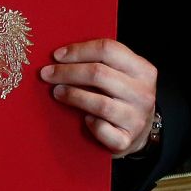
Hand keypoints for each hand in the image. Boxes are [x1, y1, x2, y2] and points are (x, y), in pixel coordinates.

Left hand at [40, 38, 156, 153]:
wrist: (139, 133)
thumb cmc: (122, 98)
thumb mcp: (121, 75)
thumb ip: (101, 62)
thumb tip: (61, 55)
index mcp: (143, 70)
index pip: (108, 49)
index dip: (79, 50)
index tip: (56, 55)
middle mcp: (143, 93)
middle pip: (99, 74)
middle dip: (68, 72)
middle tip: (47, 74)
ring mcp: (136, 119)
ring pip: (99, 103)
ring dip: (72, 95)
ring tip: (56, 92)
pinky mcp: (126, 141)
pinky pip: (102, 129)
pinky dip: (89, 123)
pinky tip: (83, 118)